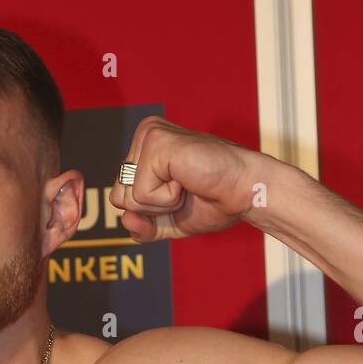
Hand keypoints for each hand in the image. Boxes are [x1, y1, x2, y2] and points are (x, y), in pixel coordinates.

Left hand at [108, 117, 261, 240]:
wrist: (245, 193)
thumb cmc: (212, 202)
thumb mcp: (167, 222)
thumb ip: (141, 227)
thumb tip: (124, 219)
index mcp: (143, 148)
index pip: (119, 198)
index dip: (150, 211)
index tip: (181, 193)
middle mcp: (144, 136)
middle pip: (117, 198)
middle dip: (152, 208)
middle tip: (185, 189)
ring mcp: (149, 136)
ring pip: (126, 197)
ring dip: (160, 204)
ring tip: (187, 183)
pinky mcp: (157, 143)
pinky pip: (141, 194)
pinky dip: (167, 199)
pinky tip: (188, 180)